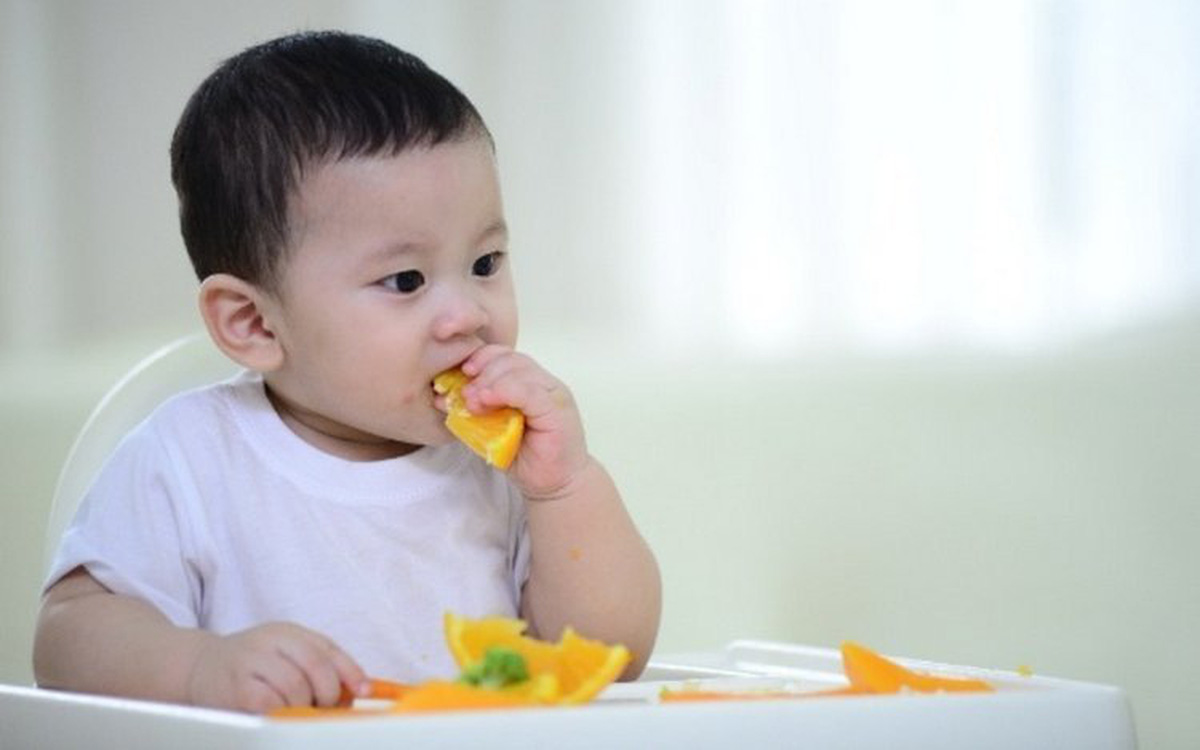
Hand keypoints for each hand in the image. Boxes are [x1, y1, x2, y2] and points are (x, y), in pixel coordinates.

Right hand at [186, 622, 366, 712]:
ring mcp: (250, 662)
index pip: (328, 649)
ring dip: (304, 706)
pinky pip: (269, 704)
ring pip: (295, 687)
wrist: (199, 668)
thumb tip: (358, 691)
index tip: (365, 691)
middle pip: (315, 666)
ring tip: (297, 711)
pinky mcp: (235, 688)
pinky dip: (281, 713)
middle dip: (329, 693)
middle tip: (325, 707)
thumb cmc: (253, 666)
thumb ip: (320, 666)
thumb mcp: (286, 655)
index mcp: (287, 631)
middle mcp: (269, 640)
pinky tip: (277, 714)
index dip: (351, 672)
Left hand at [456, 346, 589, 498]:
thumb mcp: (492, 430)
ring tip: (473, 401)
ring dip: (490, 381)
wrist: (555, 485)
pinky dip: (505, 391)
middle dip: (482, 371)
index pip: (505, 356)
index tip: (462, 373)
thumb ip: (476, 411)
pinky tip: (487, 401)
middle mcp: (544, 384)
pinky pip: (529, 391)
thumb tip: (445, 398)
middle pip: (510, 359)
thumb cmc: (526, 458)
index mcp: (530, 383)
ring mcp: (553, 395)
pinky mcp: (557, 410)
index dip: (481, 358)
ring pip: (519, 369)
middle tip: (464, 394)